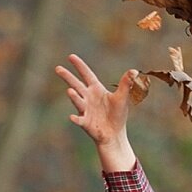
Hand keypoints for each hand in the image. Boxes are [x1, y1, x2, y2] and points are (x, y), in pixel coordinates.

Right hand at [55, 54, 136, 173]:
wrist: (114, 134)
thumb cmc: (117, 114)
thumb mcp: (123, 97)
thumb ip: (126, 84)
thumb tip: (134, 71)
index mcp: (96, 89)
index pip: (86, 74)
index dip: (79, 66)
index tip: (71, 56)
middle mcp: (88, 98)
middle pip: (76, 85)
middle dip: (67, 77)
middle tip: (57, 68)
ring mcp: (85, 110)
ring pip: (78, 101)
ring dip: (74, 97)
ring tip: (70, 91)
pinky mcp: (86, 122)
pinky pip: (80, 119)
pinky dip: (76, 118)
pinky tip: (72, 117)